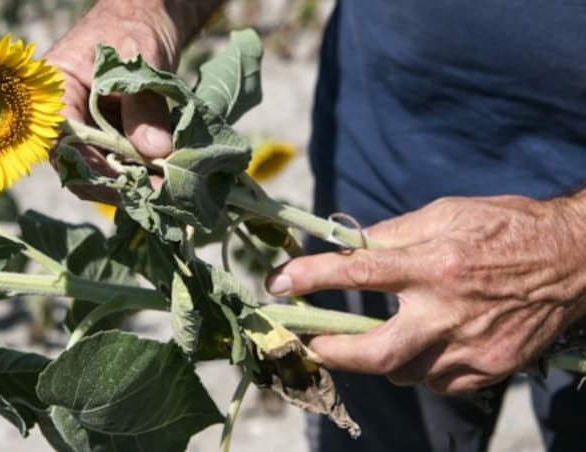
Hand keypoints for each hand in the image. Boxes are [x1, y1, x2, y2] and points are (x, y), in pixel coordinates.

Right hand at [44, 1, 179, 200]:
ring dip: (130, 184)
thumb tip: (156, 152)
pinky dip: (138, 174)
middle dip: (115, 185)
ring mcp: (85, 131)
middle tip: (156, 192)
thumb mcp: (139, 67)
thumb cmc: (132, 31)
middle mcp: (62, 119)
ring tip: (165, 189)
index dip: (94, 169)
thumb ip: (145, 109)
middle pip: (77, 167)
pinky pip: (116, 165)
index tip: (131, 183)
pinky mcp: (106, 138)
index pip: (63, 144)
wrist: (144, 20)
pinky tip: (162, 180)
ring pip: (98, 172)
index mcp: (53, 96)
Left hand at [266, 194, 585, 393]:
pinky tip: (426, 340)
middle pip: (374, 353)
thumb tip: (347, 248)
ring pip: (401, 372)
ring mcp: (471, 349)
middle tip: (309, 340)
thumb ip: (394, 234)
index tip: (277, 283)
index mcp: (436, 262)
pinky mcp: (487, 370)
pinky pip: (432, 381)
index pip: (360, 271)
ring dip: (379, 355)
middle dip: (330, 351)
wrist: (573, 263)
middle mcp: (450, 311)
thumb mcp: (447, 213)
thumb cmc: (504, 228)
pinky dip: (416, 364)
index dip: (311, 277)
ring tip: (385, 331)